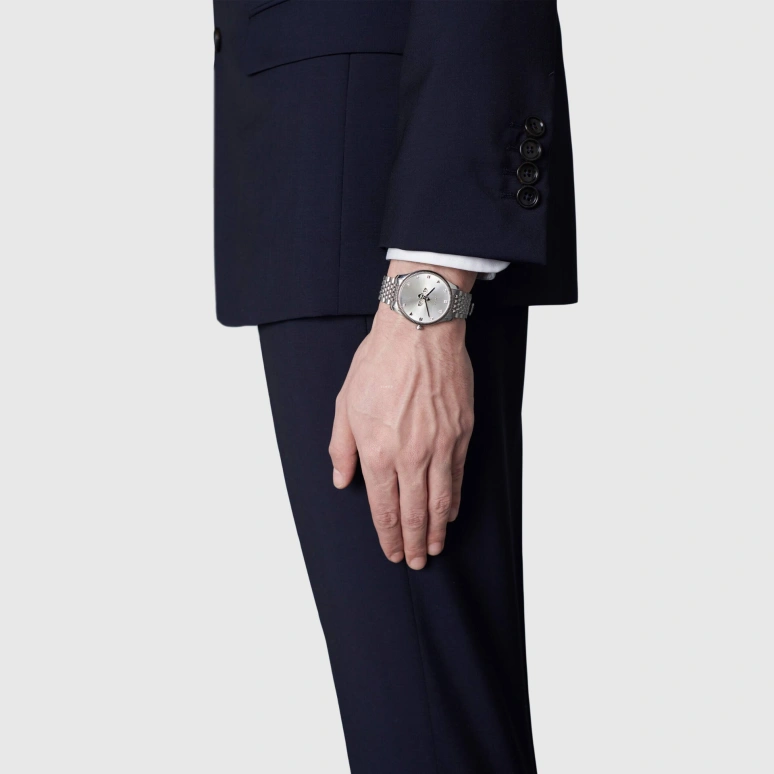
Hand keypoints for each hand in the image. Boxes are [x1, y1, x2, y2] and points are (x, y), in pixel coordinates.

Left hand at [328, 262, 474, 569]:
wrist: (419, 330)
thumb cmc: (378, 363)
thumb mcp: (345, 405)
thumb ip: (341, 449)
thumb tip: (342, 481)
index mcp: (377, 450)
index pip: (384, 507)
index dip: (387, 535)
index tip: (391, 552)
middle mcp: (411, 455)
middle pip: (414, 512)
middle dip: (413, 542)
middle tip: (415, 561)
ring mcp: (440, 445)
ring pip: (440, 501)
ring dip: (437, 529)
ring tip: (435, 547)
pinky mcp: (462, 432)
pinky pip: (458, 476)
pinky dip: (454, 500)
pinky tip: (451, 513)